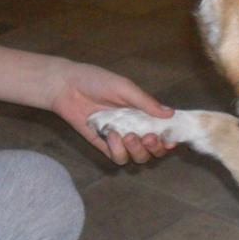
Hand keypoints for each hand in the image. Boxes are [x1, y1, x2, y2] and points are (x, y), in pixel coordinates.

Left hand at [46, 61, 174, 164]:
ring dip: (137, 150)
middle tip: (149, 138)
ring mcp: (119, 139)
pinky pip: (118, 158)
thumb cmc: (97, 81)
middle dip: (155, 148)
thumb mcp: (125, 88)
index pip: (163, 131)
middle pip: (153, 150)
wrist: (68, 87)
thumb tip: (171, 114)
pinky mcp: (104, 146)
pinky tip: (111, 135)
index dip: (169, 139)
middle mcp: (134, 128)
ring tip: (128, 136)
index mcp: (143, 113)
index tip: (170, 140)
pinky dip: (118, 150)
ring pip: (138, 158)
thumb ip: (146, 103)